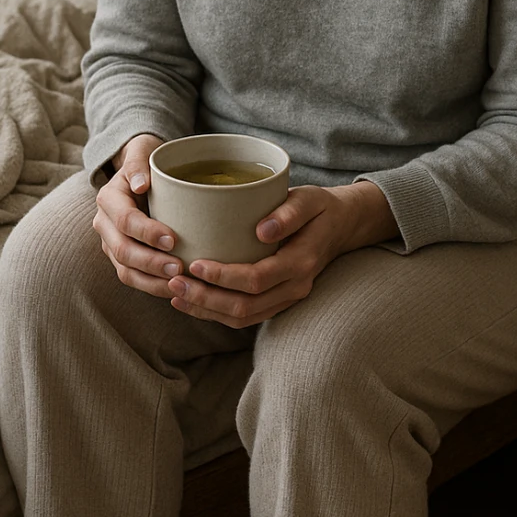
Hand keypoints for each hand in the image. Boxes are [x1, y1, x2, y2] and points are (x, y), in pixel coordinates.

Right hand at [93, 133, 185, 296]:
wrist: (139, 174)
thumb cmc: (147, 162)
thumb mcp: (142, 153)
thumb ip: (139, 164)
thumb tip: (141, 184)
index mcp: (109, 198)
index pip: (125, 220)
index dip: (147, 233)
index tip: (173, 239)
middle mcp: (105, 224)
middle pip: (123, 250)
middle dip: (151, 262)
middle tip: (179, 268)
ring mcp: (111, 244)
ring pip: (126, 270)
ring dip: (152, 281)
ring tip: (178, 282)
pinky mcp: (122, 258)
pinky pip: (133, 278)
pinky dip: (153, 287)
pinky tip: (174, 289)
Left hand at [167, 181, 396, 329]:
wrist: (342, 226)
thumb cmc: (320, 207)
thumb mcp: (310, 199)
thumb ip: (289, 213)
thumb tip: (262, 231)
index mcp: (301, 262)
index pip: (257, 279)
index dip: (223, 276)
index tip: (195, 263)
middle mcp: (295, 287)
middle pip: (245, 307)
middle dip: (206, 298)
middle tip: (174, 281)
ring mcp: (287, 298)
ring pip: (243, 318)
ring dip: (206, 310)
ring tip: (175, 294)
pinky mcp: (277, 300)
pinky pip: (246, 317)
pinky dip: (216, 313)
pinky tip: (191, 301)